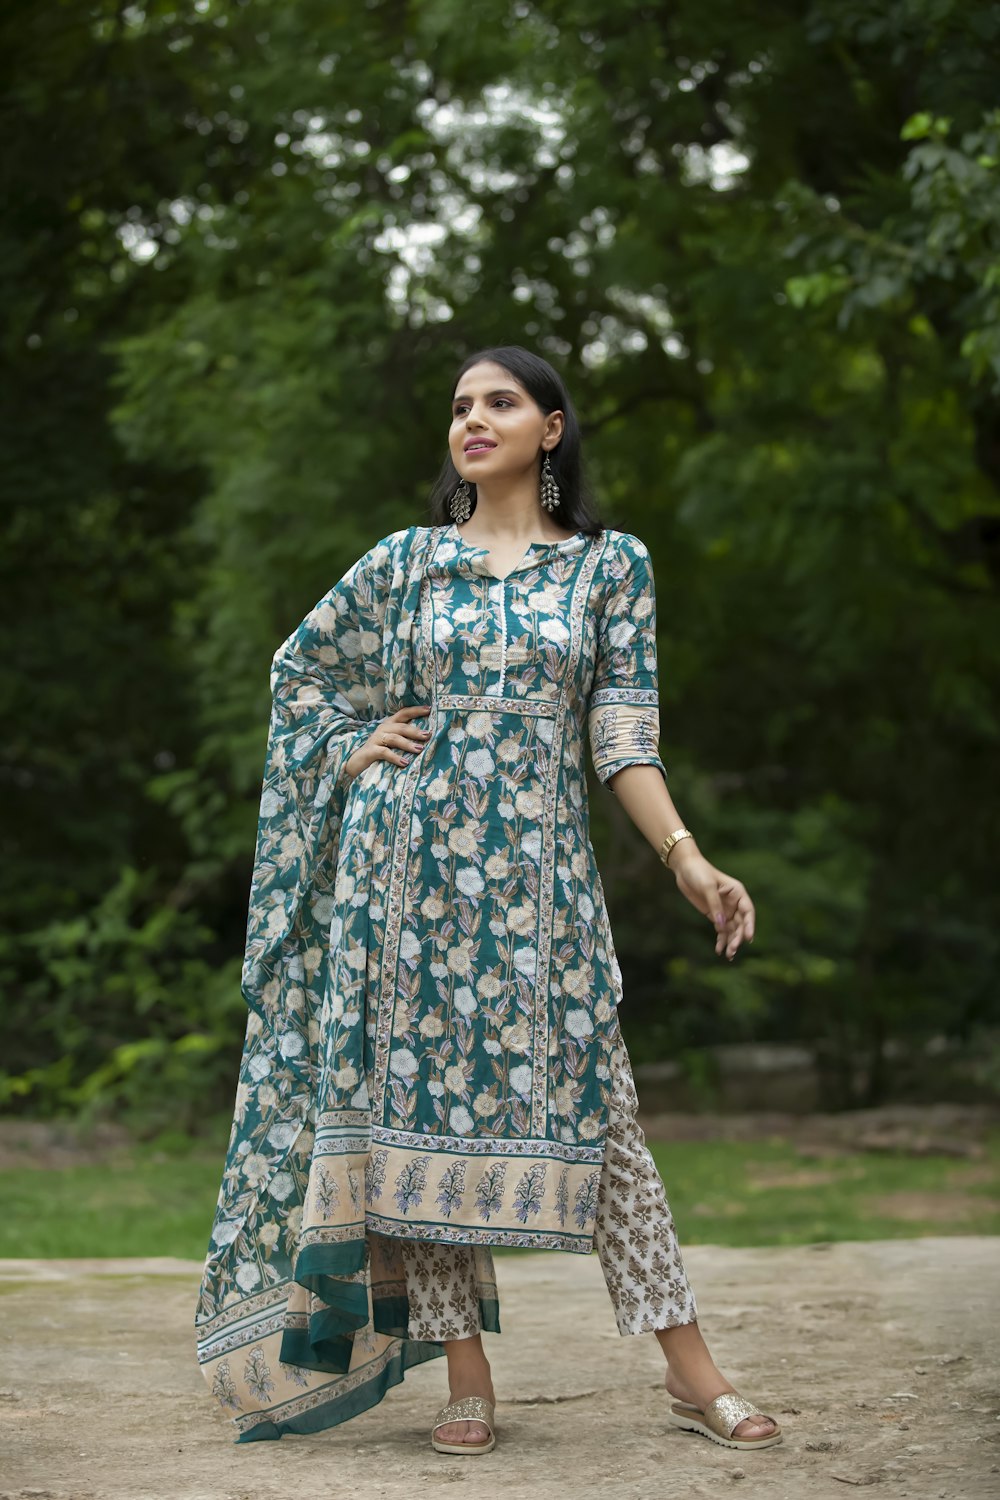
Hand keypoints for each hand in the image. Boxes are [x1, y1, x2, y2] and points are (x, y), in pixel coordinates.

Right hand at [344, 704, 431, 780]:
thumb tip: (426, 738)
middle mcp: (383, 729)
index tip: (429, 709)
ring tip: (419, 749)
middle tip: (428, 735)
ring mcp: (376, 739)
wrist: (356, 763)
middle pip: (401, 727)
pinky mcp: (371, 751)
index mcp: (389, 725)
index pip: (403, 713)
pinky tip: (404, 762)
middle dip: (415, 731)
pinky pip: (385, 752)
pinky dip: (395, 757)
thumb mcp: (392, 743)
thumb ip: (404, 738)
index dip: (415, 711)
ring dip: (407, 744)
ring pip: (394, 738)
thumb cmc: (378, 752)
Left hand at [667, 844, 755, 959]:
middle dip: (738, 938)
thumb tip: (721, 925)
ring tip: (728, 955)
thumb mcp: (707, 887)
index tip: (748, 938)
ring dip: (731, 942)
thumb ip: (715, 905)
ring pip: (732, 929)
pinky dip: (721, 940)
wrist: (685, 868)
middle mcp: (734, 903)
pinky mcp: (714, 915)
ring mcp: (725, 910)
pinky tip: (719, 950)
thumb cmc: (699, 872)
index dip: (749, 925)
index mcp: (738, 892)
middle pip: (741, 924)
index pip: (748, 912)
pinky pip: (721, 930)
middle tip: (732, 950)